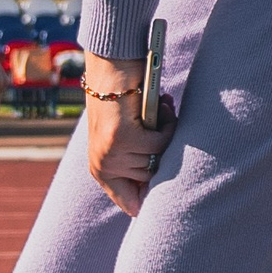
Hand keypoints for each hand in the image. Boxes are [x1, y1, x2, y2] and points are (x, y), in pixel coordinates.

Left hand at [80, 71, 168, 219]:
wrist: (111, 68)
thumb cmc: (122, 102)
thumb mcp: (127, 139)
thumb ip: (139, 163)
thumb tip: (159, 191)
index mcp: (101, 170)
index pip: (129, 204)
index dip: (151, 202)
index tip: (170, 195)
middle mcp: (103, 166)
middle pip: (152, 178)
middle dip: (162, 153)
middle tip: (161, 129)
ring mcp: (111, 153)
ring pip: (157, 158)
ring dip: (165, 134)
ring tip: (161, 112)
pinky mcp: (123, 138)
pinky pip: (160, 142)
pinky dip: (168, 123)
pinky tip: (164, 107)